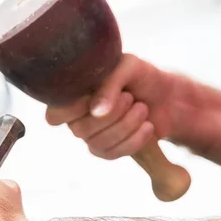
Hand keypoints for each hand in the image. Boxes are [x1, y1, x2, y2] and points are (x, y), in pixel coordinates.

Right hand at [46, 54, 184, 159]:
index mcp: (73, 96)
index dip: (70, 111)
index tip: (92, 97)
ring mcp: (91, 136)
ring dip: (125, 126)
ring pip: (97, 143)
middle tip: (130, 97)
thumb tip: (96, 112)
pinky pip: (112, 154)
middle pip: (80, 130)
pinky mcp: (107, 150)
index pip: (54, 115)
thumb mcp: (127, 67)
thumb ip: (109, 84)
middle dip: (111, 115)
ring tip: (142, 108)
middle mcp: (77, 118)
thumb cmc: (141, 77)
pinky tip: (147, 126)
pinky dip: (134, 140)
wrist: (167, 97)